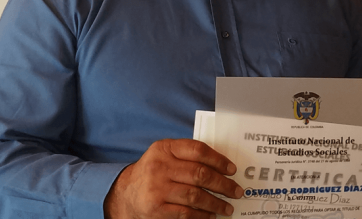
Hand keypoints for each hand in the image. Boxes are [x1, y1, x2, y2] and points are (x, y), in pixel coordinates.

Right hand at [104, 138, 242, 217]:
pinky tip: (211, 215)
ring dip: (216, 203)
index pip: (198, 150)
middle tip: (236, 191)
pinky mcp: (155, 209)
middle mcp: (159, 166)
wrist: (125, 194)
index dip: (218, 160)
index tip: (232, 170)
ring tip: (227, 207)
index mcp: (164, 148)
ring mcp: (156, 189)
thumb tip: (222, 167)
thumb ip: (188, 156)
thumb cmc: (154, 173)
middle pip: (199, 174)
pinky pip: (186, 213)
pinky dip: (202, 215)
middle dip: (223, 184)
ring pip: (195, 196)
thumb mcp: (166, 156)